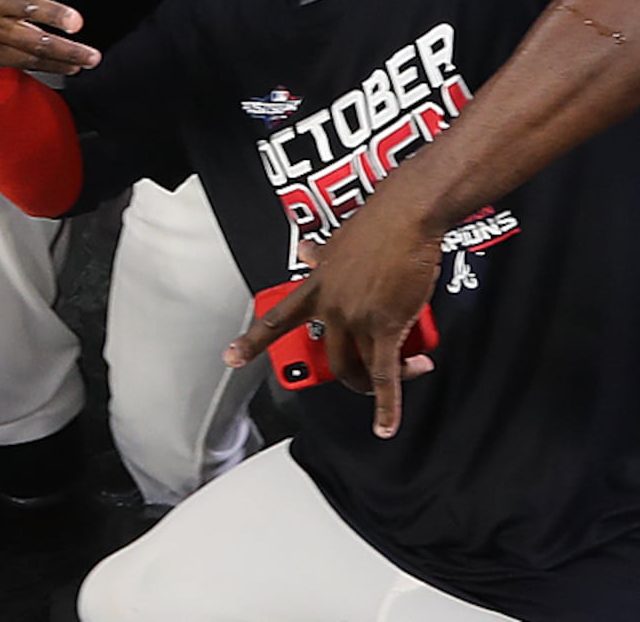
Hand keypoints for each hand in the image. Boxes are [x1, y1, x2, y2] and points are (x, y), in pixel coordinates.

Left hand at [226, 218, 442, 437]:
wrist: (407, 215)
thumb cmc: (379, 224)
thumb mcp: (339, 241)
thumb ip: (322, 256)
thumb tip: (308, 252)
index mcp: (316, 286)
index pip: (278, 319)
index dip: (253, 342)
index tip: (231, 358)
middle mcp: (330, 306)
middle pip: (329, 359)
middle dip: (349, 376)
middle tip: (366, 378)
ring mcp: (355, 318)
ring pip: (359, 369)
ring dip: (377, 384)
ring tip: (407, 371)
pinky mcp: (385, 327)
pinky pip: (385, 376)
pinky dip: (387, 405)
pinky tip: (386, 424)